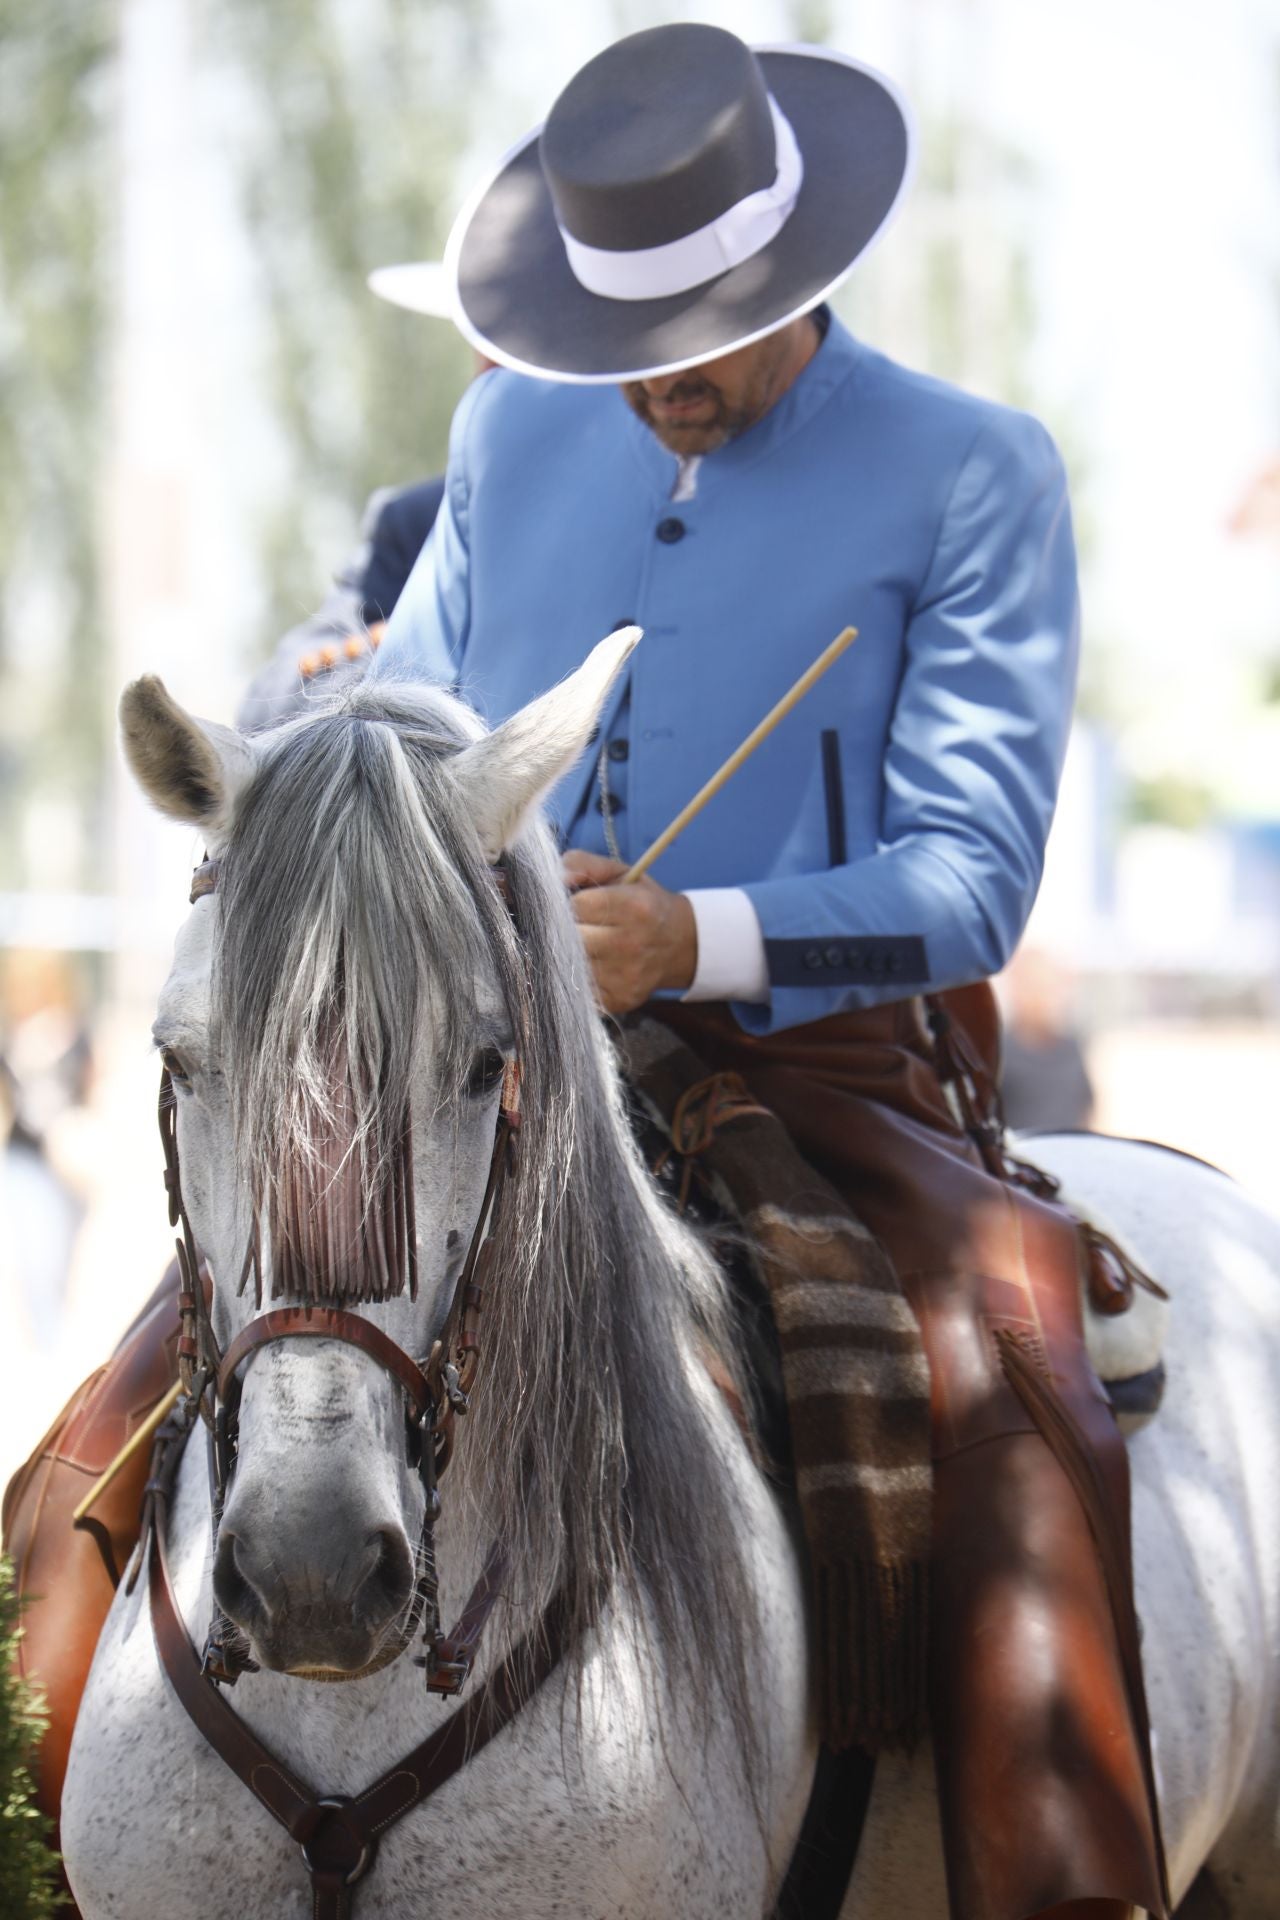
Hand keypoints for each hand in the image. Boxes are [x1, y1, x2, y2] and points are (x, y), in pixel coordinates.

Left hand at [562, 850, 697, 1015]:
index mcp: (634, 907)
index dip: (567, 904)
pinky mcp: (619, 999)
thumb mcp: (618, 872)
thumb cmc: (640, 902)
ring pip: (570, 965)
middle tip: (575, 925)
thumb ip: (580, 863)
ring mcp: (626, 977)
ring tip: (585, 943)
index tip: (573, 904)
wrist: (678, 944)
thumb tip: (555, 879)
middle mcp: (632, 944)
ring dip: (568, 954)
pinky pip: (579, 987)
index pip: (575, 906)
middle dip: (564, 930)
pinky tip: (592, 964)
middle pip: (570, 938)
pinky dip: (577, 975)